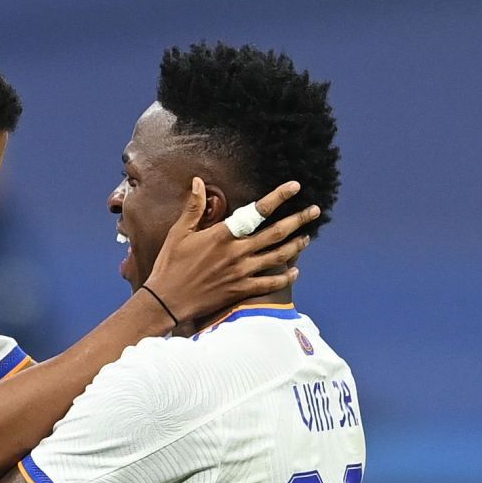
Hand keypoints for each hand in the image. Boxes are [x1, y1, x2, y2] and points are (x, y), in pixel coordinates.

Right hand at [144, 179, 315, 329]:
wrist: (167, 301)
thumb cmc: (170, 265)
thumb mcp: (179, 233)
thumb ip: (193, 207)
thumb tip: (198, 182)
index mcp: (223, 235)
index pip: (257, 212)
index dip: (278, 197)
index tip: (294, 187)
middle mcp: (237, 253)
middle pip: (276, 234)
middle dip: (298, 220)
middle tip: (314, 211)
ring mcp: (241, 273)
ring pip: (278, 257)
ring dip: (296, 246)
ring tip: (306, 238)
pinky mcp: (240, 290)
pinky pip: (269, 283)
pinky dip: (285, 277)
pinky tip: (295, 270)